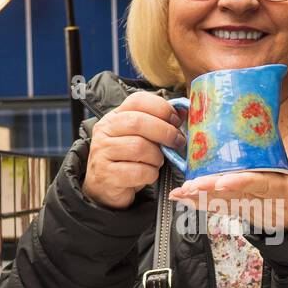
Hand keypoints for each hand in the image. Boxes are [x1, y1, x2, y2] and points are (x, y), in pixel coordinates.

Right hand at [83, 91, 185, 208]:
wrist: (105, 188)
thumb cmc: (127, 159)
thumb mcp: (140, 137)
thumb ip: (157, 124)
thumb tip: (184, 112)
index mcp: (114, 116)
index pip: (137, 100)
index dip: (161, 108)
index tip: (176, 120)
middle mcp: (105, 131)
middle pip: (138, 122)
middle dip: (165, 132)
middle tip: (177, 142)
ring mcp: (102, 152)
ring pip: (139, 147)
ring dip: (157, 157)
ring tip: (157, 162)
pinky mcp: (107, 175)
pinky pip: (138, 171)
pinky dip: (150, 174)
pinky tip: (149, 175)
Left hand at [168, 136, 287, 230]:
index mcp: (285, 193)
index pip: (261, 186)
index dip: (242, 184)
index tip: (223, 181)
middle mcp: (265, 204)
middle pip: (235, 196)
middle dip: (211, 192)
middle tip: (189, 187)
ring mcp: (254, 210)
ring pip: (224, 204)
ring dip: (201, 199)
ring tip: (179, 193)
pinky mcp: (247, 213)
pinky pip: (222, 208)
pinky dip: (203, 204)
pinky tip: (184, 198)